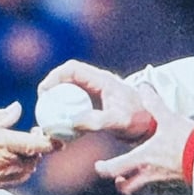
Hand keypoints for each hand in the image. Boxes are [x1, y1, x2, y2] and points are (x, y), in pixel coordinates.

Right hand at [0, 102, 53, 192]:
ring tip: (21, 148)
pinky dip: (20, 169)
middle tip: (33, 135)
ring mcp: (3, 176)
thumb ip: (1, 116)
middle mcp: (9, 162)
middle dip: (39, 148)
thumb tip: (17, 109)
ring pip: (29, 170)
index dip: (53, 142)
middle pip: (36, 158)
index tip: (58, 137)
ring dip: (30, 159)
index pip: (39, 145)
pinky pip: (17, 178)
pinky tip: (11, 160)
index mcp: (6, 144)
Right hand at [39, 60, 154, 141]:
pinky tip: (59, 124)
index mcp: (101, 79)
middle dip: (50, 87)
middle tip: (41, 106)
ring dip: (56, 98)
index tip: (44, 93)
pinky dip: (64, 109)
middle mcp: (96, 81)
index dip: (54, 77)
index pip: (72, 68)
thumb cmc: (139, 120)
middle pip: (66, 76)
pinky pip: (73, 101)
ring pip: (68, 89)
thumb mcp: (119, 121)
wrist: (151, 125)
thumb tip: (74, 122)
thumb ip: (98, 121)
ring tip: (46, 115)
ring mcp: (95, 91)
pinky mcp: (94, 102)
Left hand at [94, 85, 193, 194]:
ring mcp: (161, 179)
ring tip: (131, 175)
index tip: (98, 166)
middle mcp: (149, 172)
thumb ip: (154, 104)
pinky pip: (156, 183)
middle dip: (118, 182)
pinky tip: (155, 168)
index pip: (116, 168)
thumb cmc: (188, 141)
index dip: (104, 169)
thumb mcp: (169, 119)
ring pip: (140, 187)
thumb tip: (144, 88)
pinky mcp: (174, 180)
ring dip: (133, 182)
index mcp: (144, 157)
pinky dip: (150, 178)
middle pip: (126, 187)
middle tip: (114, 175)